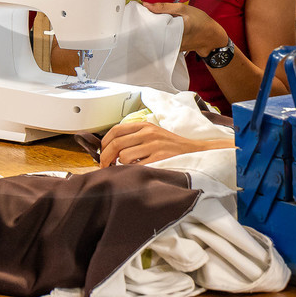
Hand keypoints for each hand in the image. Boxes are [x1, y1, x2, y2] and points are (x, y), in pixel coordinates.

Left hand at [99, 121, 231, 167]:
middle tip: (105, 166)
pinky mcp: (160, 158)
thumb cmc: (169, 146)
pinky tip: (138, 171)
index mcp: (144, 125)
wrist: (194, 151)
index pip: (115, 130)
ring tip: (128, 167)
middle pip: (116, 144)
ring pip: (124, 157)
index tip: (102, 154)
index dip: (104, 143)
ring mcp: (154, 145)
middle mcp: (148, 133)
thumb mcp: (152, 134)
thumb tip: (110, 149)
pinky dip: (133, 171)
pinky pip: (137, 167)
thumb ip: (133, 137)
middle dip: (106, 157)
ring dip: (122, 165)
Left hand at [140, 0, 223, 55]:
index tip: (139, 15)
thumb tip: (146, 5)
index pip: (152, 28)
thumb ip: (164, 7)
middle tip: (142, 17)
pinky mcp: (173, 50)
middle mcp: (171, 43)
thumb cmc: (200, 21)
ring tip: (150, 22)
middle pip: (152, 34)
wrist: (212, 37)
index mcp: (173, 31)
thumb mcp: (184, 9)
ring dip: (152, 30)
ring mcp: (172, 48)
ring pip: (156, 38)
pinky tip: (159, 29)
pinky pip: (162, 41)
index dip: (144, 21)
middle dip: (146, 26)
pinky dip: (159, 35)